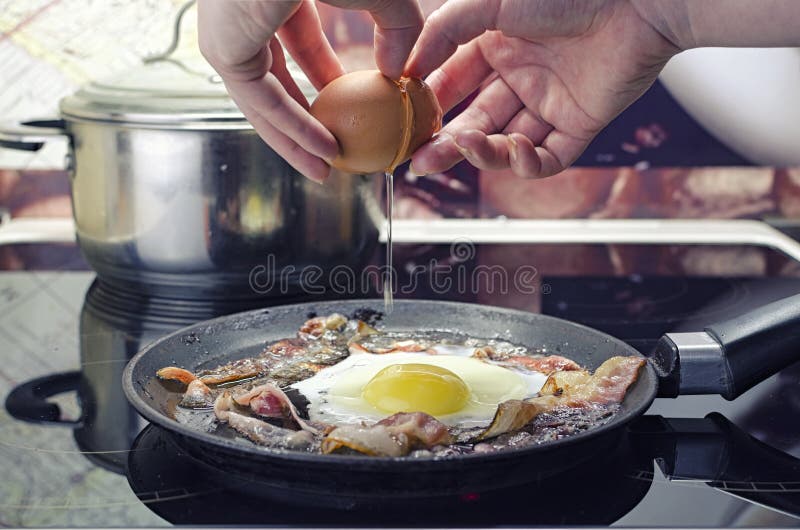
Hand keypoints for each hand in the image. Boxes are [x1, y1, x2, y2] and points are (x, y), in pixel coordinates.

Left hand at [198, 0, 423, 182]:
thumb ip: (396, 30)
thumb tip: (398, 74)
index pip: (298, 45)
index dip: (327, 80)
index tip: (351, 109)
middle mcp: (246, 14)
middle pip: (276, 80)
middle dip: (306, 120)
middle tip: (334, 151)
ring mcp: (230, 33)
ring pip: (263, 100)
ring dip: (297, 138)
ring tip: (327, 167)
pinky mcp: (224, 50)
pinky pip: (262, 102)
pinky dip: (293, 129)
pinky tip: (323, 150)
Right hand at [405, 0, 680, 178]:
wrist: (636, 0)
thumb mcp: (490, 1)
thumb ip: (445, 31)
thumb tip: (407, 67)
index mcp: (498, 47)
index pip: (454, 85)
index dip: (430, 105)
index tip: (406, 121)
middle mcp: (522, 77)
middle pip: (476, 122)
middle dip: (447, 144)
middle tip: (420, 161)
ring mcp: (550, 103)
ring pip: (506, 143)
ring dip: (483, 152)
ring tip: (467, 146)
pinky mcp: (580, 124)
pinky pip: (548, 158)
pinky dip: (527, 162)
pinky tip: (514, 147)